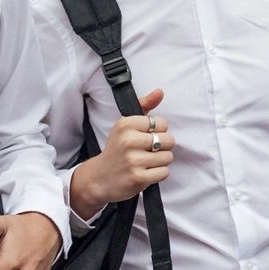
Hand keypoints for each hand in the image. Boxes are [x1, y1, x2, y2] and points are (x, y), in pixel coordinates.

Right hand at [69, 88, 168, 217]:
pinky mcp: (138, 178)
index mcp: (125, 124)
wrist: (100, 178)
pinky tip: (146, 172)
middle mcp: (128, 141)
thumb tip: (160, 92)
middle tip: (148, 151)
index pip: (162, 123)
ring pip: (168, 157)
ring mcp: (133, 160)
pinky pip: (164, 172)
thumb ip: (144, 106)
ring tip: (146, 162)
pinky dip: (158, 174)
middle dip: (163, 147)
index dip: (158, 131)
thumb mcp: (125, 125)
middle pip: (169, 140)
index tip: (146, 137)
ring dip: (161, 161)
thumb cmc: (117, 149)